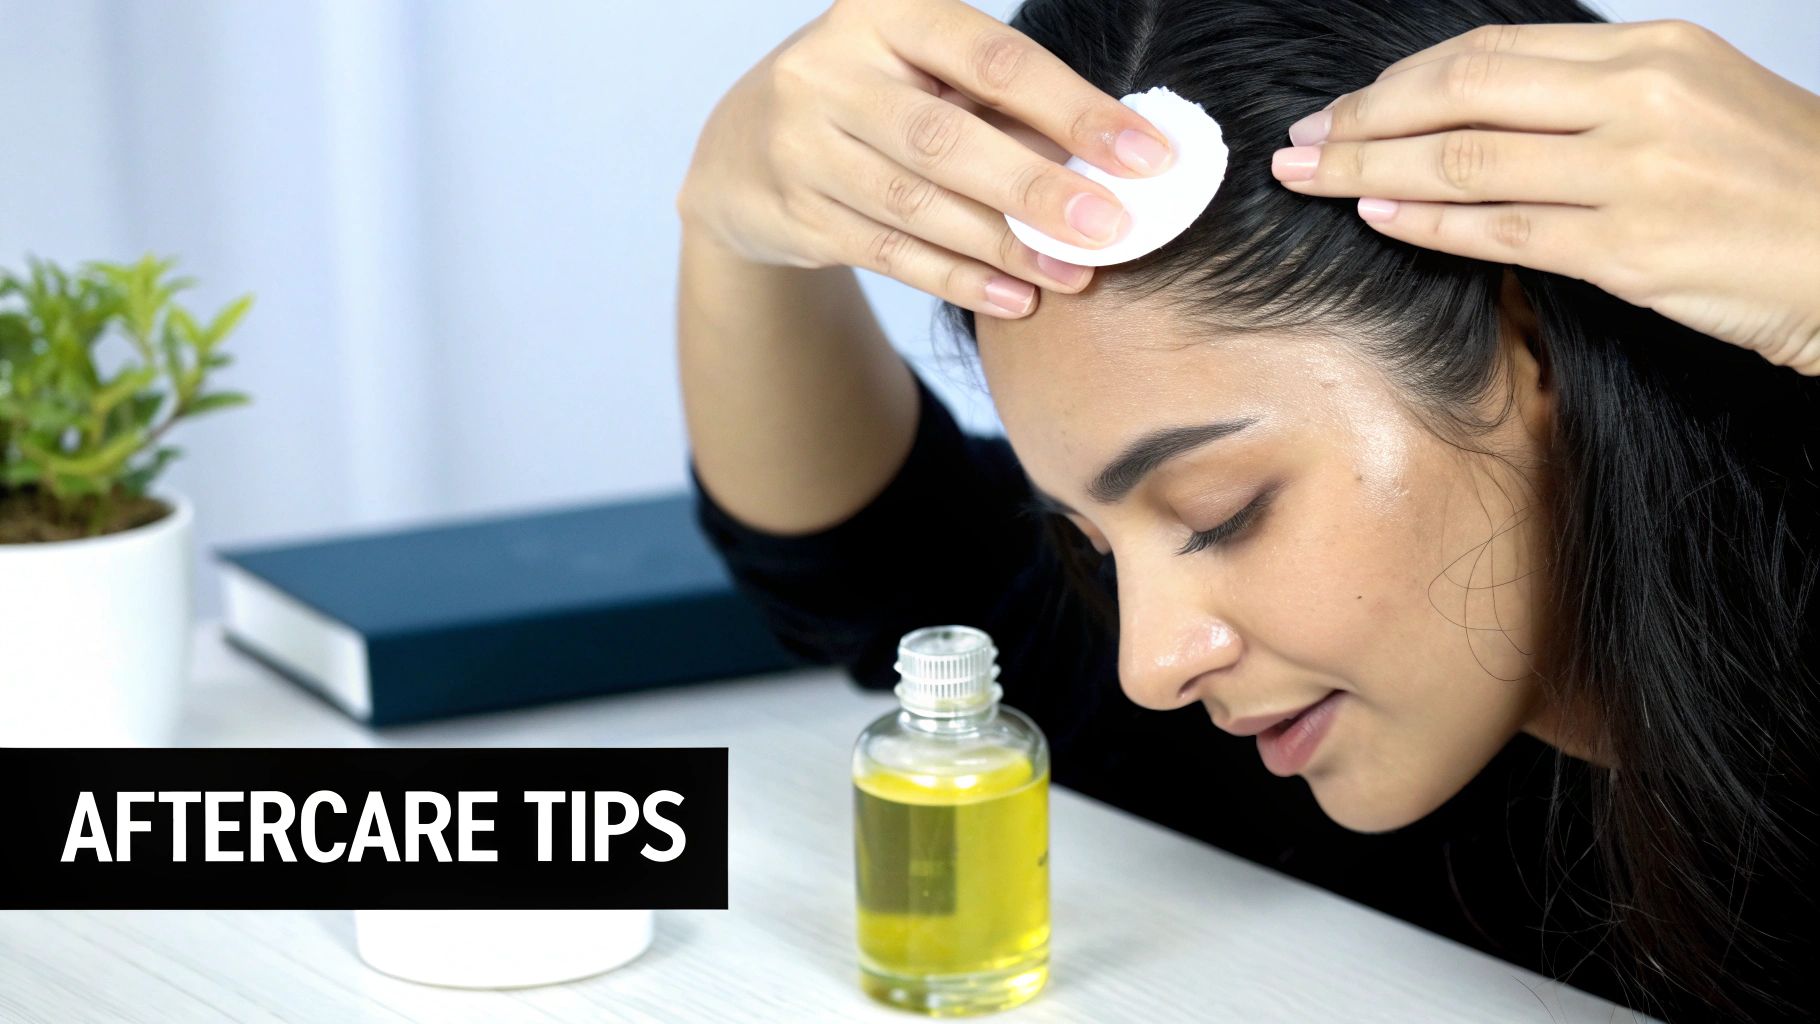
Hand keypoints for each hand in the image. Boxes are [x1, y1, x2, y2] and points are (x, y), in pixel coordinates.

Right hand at [675, 0, 1174, 318]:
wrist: (743, 148)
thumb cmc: (875, 99)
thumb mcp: (930, 76)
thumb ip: (1009, 110)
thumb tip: (1116, 165)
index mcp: (885, 12)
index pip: (993, 58)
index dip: (1074, 107)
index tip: (1147, 155)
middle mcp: (830, 70)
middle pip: (946, 138)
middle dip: (1037, 188)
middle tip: (1113, 229)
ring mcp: (801, 144)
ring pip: (917, 205)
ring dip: (1005, 246)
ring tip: (1075, 273)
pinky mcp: (794, 213)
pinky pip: (890, 254)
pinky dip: (960, 280)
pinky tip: (1017, 297)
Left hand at [1270, 20, 1819, 374]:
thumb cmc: (1774, 181)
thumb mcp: (1690, 99)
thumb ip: (1590, 94)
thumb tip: (1476, 106)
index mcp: (1648, 50)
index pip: (1488, 52)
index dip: (1398, 80)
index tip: (1344, 105)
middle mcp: (1636, 100)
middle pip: (1459, 93)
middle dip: (1363, 118)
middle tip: (1303, 141)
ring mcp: (1632, 175)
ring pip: (1465, 161)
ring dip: (1369, 170)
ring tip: (1312, 178)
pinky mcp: (1629, 251)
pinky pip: (1500, 232)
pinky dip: (1426, 223)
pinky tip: (1378, 216)